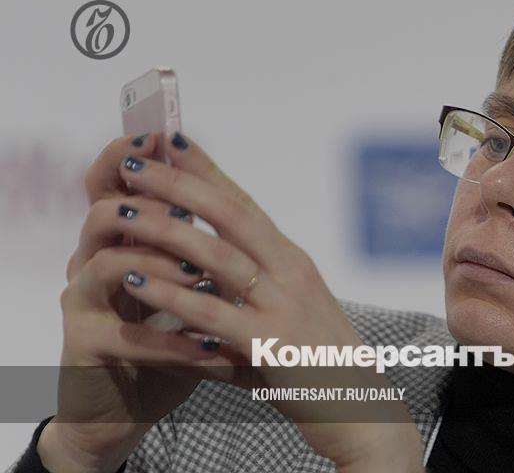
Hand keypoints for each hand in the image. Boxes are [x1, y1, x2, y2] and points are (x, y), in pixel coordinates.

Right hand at [40, 133, 219, 472]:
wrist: (135, 403)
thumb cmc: (172, 339)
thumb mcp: (192, 289)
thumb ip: (204, 248)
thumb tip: (238, 200)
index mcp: (121, 240)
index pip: (117, 184)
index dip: (135, 157)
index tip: (168, 135)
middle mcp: (93, 261)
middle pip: (105, 210)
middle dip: (151, 203)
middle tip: (191, 205)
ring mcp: (84, 303)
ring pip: (106, 262)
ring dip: (161, 266)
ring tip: (202, 276)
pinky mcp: (85, 346)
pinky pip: (127, 337)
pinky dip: (173, 340)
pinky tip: (211, 348)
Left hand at [113, 132, 422, 470]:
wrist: (360, 408)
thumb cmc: (320, 364)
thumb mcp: (288, 315)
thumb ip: (247, 295)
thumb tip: (198, 286)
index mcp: (292, 261)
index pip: (245, 203)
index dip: (207, 170)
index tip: (172, 140)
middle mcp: (291, 272)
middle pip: (230, 214)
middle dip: (178, 183)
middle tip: (132, 161)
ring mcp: (284, 306)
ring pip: (217, 255)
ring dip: (164, 229)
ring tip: (120, 212)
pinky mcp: (272, 344)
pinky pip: (211, 314)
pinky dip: (170, 295)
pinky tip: (135, 281)